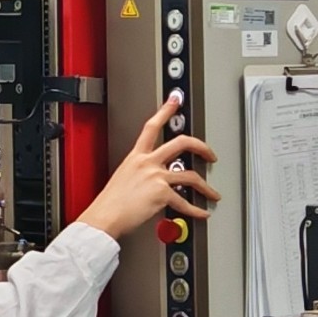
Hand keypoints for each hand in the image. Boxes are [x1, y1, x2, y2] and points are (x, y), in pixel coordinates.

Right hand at [76, 95, 219, 241]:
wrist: (105, 216)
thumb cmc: (110, 203)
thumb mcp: (123, 179)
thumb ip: (140, 174)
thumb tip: (152, 181)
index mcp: (136, 157)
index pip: (152, 126)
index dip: (166, 110)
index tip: (175, 100)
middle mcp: (147, 163)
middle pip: (181, 143)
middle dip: (202, 147)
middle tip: (210, 154)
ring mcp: (156, 176)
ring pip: (191, 176)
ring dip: (205, 187)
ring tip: (212, 193)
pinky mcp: (162, 193)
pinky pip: (185, 202)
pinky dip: (196, 210)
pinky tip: (201, 212)